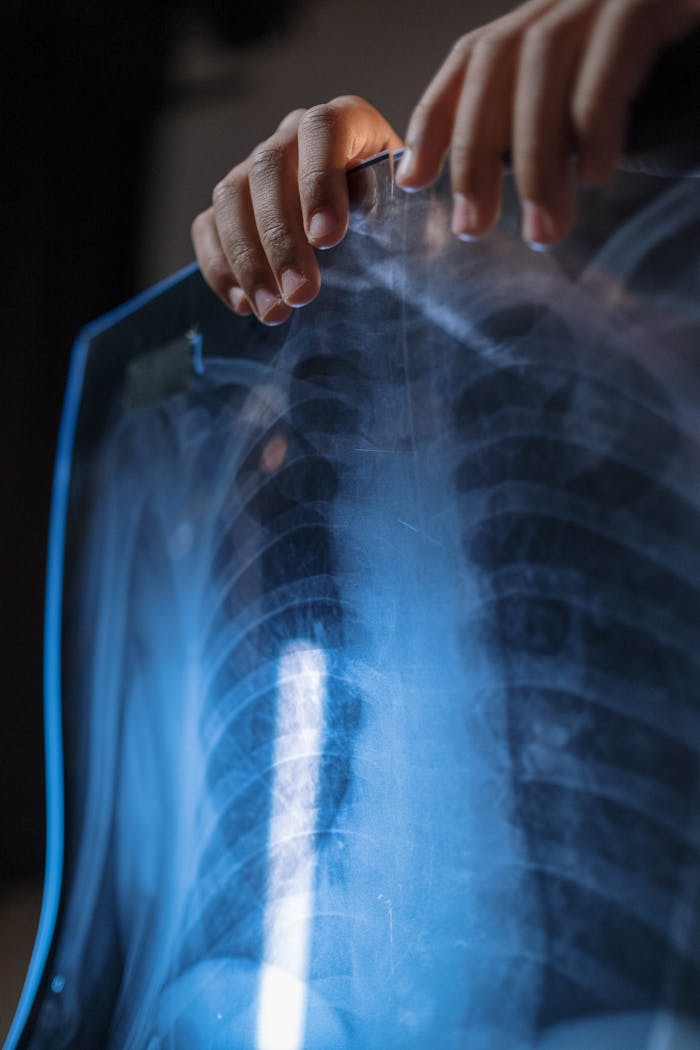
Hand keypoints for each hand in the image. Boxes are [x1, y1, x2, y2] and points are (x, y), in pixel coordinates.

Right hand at [191, 97, 401, 323]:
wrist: (382, 235)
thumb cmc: (401, 222)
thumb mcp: (411, 214)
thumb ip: (397, 214)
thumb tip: (380, 229)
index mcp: (346, 122)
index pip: (322, 131)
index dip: (320, 182)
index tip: (327, 239)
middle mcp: (293, 136)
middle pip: (268, 170)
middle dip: (282, 239)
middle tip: (301, 295)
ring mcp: (255, 168)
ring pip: (231, 198)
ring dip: (248, 261)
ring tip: (273, 311)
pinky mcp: (231, 205)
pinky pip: (208, 227)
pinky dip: (221, 268)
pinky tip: (245, 305)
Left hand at [396, 0, 699, 246]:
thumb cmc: (669, 87)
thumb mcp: (584, 117)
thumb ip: (544, 138)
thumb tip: (483, 201)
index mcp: (545, 23)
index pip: (471, 60)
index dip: (435, 119)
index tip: (415, 183)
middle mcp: (567, 0)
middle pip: (495, 61)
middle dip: (475, 152)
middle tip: (474, 228)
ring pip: (543, 57)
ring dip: (536, 154)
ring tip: (544, 227)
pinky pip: (614, 45)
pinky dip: (595, 115)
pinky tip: (597, 173)